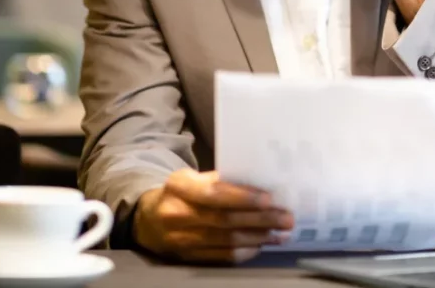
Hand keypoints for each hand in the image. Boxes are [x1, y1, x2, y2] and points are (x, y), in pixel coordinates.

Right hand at [133, 169, 293, 263]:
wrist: (149, 219)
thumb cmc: (181, 193)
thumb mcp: (192, 178)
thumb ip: (219, 179)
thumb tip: (260, 183)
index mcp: (179, 186)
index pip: (214, 193)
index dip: (243, 197)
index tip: (269, 198)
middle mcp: (176, 214)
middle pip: (224, 219)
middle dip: (260, 219)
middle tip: (285, 217)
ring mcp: (180, 239)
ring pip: (226, 240)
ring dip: (258, 237)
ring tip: (281, 232)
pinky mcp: (187, 257)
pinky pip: (221, 256)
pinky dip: (245, 251)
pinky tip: (262, 244)